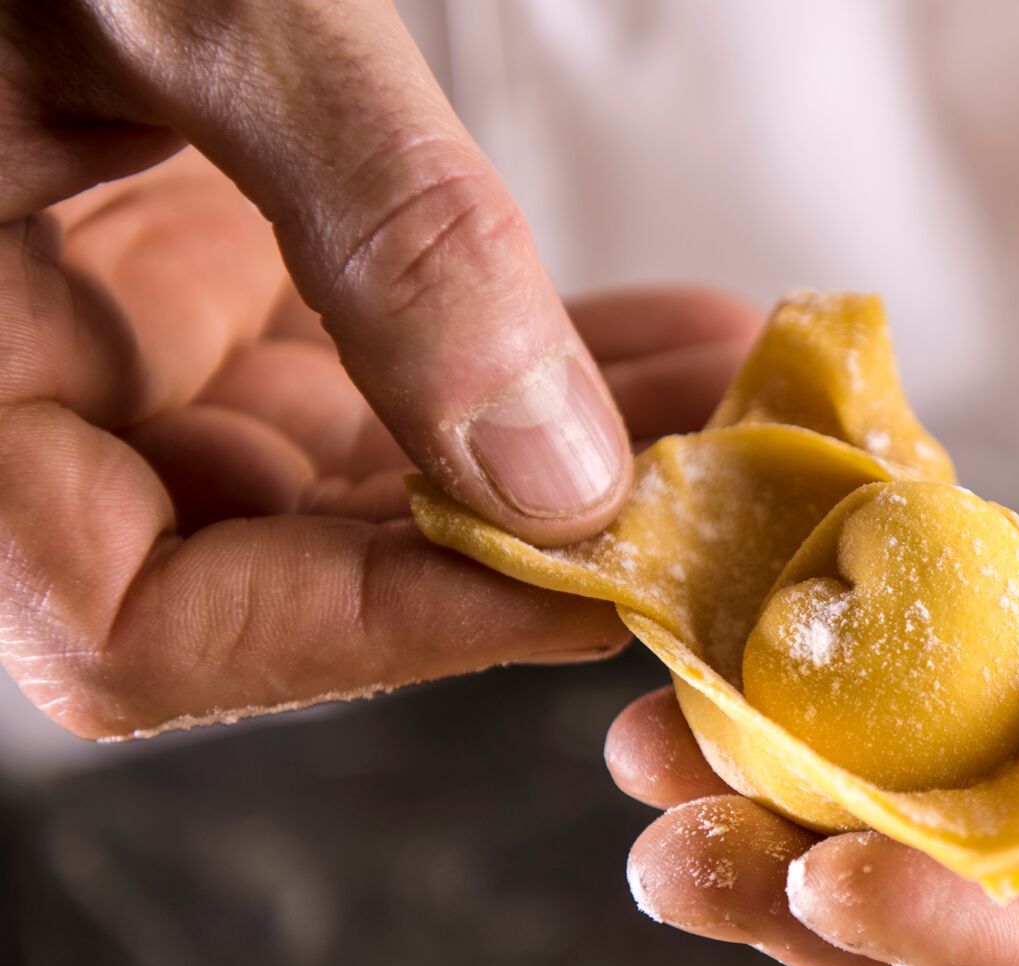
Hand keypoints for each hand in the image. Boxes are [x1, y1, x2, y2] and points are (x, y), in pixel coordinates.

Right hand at [0, 2, 759, 735]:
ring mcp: (123, 350)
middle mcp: (34, 401)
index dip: (376, 635)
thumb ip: (380, 229)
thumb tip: (556, 472)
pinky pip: (388, 376)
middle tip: (713, 500)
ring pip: (373, 477)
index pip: (145, 631)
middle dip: (526, 540)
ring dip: (567, 455)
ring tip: (735, 410)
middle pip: (291, 573)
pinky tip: (671, 343)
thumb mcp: (187, 3)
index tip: (587, 589)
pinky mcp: (206, 290)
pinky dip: (529, 364)